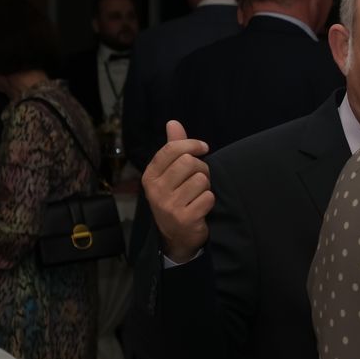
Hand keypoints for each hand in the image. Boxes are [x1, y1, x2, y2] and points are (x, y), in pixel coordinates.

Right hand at [141, 120, 212, 260]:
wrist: (176, 235)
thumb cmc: (176, 198)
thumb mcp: (170, 173)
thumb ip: (173, 148)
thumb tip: (173, 122)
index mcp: (150, 175)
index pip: (172, 149)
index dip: (192, 144)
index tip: (204, 148)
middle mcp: (155, 189)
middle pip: (190, 162)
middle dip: (202, 169)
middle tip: (198, 180)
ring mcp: (168, 205)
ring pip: (201, 179)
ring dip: (206, 186)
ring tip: (197, 195)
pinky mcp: (184, 218)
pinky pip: (208, 197)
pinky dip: (209, 201)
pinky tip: (200, 208)